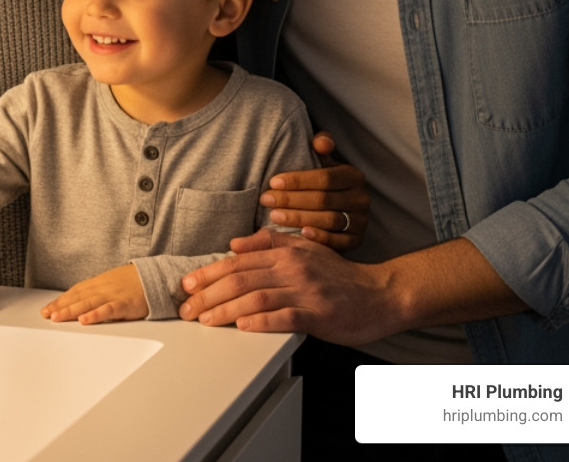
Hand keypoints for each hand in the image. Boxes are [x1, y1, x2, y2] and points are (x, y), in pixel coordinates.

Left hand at [41, 265, 148, 324]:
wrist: (156, 276)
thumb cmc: (134, 282)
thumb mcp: (111, 283)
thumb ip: (96, 292)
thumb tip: (79, 301)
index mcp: (98, 283)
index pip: (75, 292)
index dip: (60, 300)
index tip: (47, 309)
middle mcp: (102, 288)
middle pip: (77, 297)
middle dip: (60, 306)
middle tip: (46, 315)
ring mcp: (113, 295)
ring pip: (88, 303)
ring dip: (71, 311)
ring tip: (57, 317)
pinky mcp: (125, 304)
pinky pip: (108, 310)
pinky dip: (95, 315)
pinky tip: (85, 320)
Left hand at [177, 229, 397, 344]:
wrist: (381, 294)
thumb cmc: (340, 276)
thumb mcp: (305, 249)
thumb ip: (269, 243)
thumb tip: (235, 243)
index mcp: (287, 253)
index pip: (238, 261)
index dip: (208, 273)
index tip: (187, 284)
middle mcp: (293, 269)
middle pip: (241, 278)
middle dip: (208, 294)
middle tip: (187, 308)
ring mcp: (306, 292)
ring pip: (256, 297)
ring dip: (226, 310)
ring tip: (205, 320)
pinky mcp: (319, 315)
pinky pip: (285, 317)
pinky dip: (261, 322)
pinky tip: (243, 327)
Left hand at [261, 132, 369, 250]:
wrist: (340, 210)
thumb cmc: (323, 182)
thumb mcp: (324, 162)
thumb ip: (322, 146)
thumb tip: (320, 142)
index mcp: (354, 176)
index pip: (324, 178)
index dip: (297, 180)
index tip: (272, 182)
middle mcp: (361, 199)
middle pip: (323, 200)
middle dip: (291, 200)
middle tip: (266, 200)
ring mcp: (361, 221)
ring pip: (328, 220)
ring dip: (299, 218)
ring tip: (274, 216)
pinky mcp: (357, 241)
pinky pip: (338, 241)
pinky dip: (320, 238)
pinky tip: (301, 234)